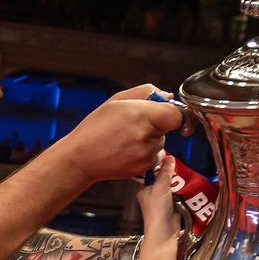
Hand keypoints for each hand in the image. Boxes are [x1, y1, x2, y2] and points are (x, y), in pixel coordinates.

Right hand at [58, 85, 181, 181]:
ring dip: (150, 138)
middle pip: (168, 127)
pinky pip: (155, 155)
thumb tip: (167, 97)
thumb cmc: (95, 128)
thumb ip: (146, 92)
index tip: (164, 111)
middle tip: (133, 123)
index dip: (172, 111)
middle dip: (156, 123)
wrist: (82, 157)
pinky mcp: (145, 167)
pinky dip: (146, 152)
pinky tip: (128, 149)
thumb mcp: (117, 100)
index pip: (176, 114)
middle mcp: (146, 136)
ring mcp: (146, 154)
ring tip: (127, 137)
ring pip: (161, 141)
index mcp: (141, 115)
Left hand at [137, 153, 182, 242]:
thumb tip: (169, 158)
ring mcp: (164, 200)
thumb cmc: (157, 211)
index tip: (169, 157)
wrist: (165, 232)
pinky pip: (179, 193)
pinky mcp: (174, 205)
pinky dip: (184, 190)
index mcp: (144, 188)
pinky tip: (189, 184)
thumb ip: (165, 172)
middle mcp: (153, 193)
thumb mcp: (160, 187)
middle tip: (180, 165)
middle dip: (172, 173)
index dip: (159, 164)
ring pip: (173, 185)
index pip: (151, 172)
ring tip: (186, 173)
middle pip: (163, 178)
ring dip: (179, 181)